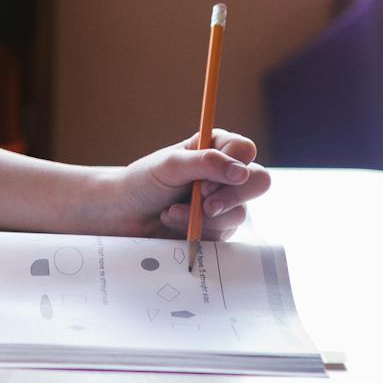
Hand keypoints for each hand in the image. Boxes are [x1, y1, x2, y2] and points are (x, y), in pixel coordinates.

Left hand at [100, 130, 271, 241]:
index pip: (244, 150)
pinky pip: (224, 234)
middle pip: (259, 180)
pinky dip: (198, 232)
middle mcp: (224, 174)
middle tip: (203, 203)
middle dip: (230, 196)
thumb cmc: (143, 182)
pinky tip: (174, 225)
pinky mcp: (218, 229)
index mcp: (215, 148)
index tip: (204, 181)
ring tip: (171, 213)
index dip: (231, 165)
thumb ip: (205, 162)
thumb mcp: (170, 165)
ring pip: (240, 212)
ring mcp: (224, 203)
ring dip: (203, 217)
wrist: (123, 215)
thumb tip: (241, 171)